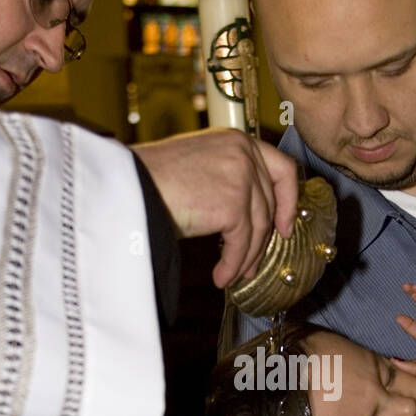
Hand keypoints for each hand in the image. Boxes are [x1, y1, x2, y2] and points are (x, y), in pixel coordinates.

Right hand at [133, 129, 298, 288]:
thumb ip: (229, 178)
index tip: (284, 225)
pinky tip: (221, 277)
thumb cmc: (151, 178)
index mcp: (237, 139)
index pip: (282, 168)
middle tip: (252, 262)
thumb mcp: (201, 165)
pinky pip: (241, 243)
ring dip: (245, 257)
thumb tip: (249, 213)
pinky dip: (233, 264)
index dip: (288, 200)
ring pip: (257, 228)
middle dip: (262, 239)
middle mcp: (244, 152)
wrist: (127, 184)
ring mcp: (240, 176)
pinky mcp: (232, 203)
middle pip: (268, 204)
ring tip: (233, 275)